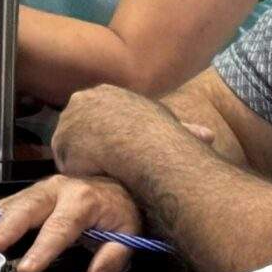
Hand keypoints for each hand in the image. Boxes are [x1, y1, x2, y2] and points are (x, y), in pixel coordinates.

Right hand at [0, 174, 140, 271]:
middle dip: (1, 232)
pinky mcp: (28, 193)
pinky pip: (2, 205)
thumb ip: (113, 257)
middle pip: (24, 211)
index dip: (42, 249)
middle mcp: (57, 190)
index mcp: (83, 200)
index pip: (60, 227)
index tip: (26, 269)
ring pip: (7, 206)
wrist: (117, 182)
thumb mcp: (129, 234)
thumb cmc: (120, 211)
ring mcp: (39, 190)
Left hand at [50, 83, 178, 180]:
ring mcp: (69, 118)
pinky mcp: (62, 139)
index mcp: (106, 93)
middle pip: (79, 127)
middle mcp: (82, 100)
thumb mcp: (172, 124)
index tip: (117, 150)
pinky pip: (67, 162)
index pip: (98, 115)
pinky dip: (79, 171)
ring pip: (72, 145)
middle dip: (89, 144)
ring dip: (84, 159)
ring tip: (103, 174)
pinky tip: (94, 178)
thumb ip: (184, 129)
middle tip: (106, 164)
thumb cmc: (159, 134)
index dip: (106, 135)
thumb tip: (210, 136)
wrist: (139, 142)